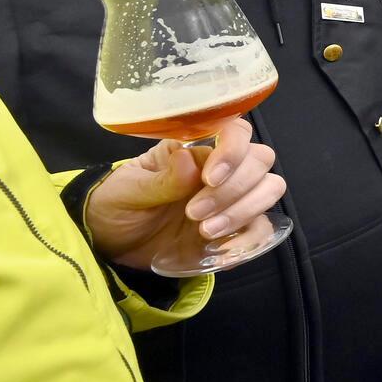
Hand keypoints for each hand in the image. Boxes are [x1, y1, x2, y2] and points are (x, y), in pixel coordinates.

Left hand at [84, 117, 283, 270]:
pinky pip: (263, 228)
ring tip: (205, 231)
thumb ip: (160, 179)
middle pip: (260, 160)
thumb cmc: (116, 206)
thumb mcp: (127, 191)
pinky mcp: (235, 229)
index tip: (209, 178)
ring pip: (269, 189)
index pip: (235, 132)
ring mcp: (232, 199)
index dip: (233, 150)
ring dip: (244, 210)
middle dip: (234, 188)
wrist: (112, 246)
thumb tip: (189, 158)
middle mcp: (221, 168)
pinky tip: (220, 249)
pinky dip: (249, 238)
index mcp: (195, 149)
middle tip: (194, 213)